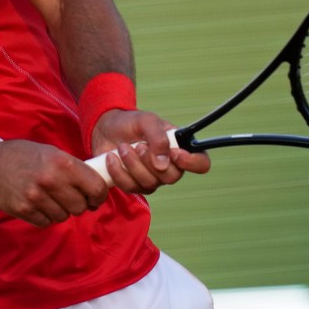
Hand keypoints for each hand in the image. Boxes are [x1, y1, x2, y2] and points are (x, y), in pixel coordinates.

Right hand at [0, 140, 108, 227]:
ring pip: (64, 216)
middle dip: (79, 204)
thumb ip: (73, 169)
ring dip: (61, 210)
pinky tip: (38, 203)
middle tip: (70, 197)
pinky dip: (46, 216)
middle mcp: (52, 180)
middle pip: (81, 206)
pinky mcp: (24, 210)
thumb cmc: (25, 156)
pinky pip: (47, 222)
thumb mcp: (52, 153)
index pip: (96, 187)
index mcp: (63, 163)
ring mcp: (37, 197)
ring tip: (50, 197)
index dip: (99, 195)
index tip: (95, 197)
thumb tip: (97, 186)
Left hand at [91, 110, 210, 193]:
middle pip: (172, 177)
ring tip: (122, 147)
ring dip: (132, 164)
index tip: (174, 153)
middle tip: (138, 145)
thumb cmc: (131, 123)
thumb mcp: (146, 120)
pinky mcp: (134, 185)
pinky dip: (119, 172)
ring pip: (149, 183)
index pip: (201, 163)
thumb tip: (162, 163)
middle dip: (151, 162)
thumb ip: (158, 137)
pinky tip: (112, 158)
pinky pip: (130, 187)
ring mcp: (153, 178)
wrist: (107, 129)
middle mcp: (170, 166)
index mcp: (180, 147)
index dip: (192, 162)